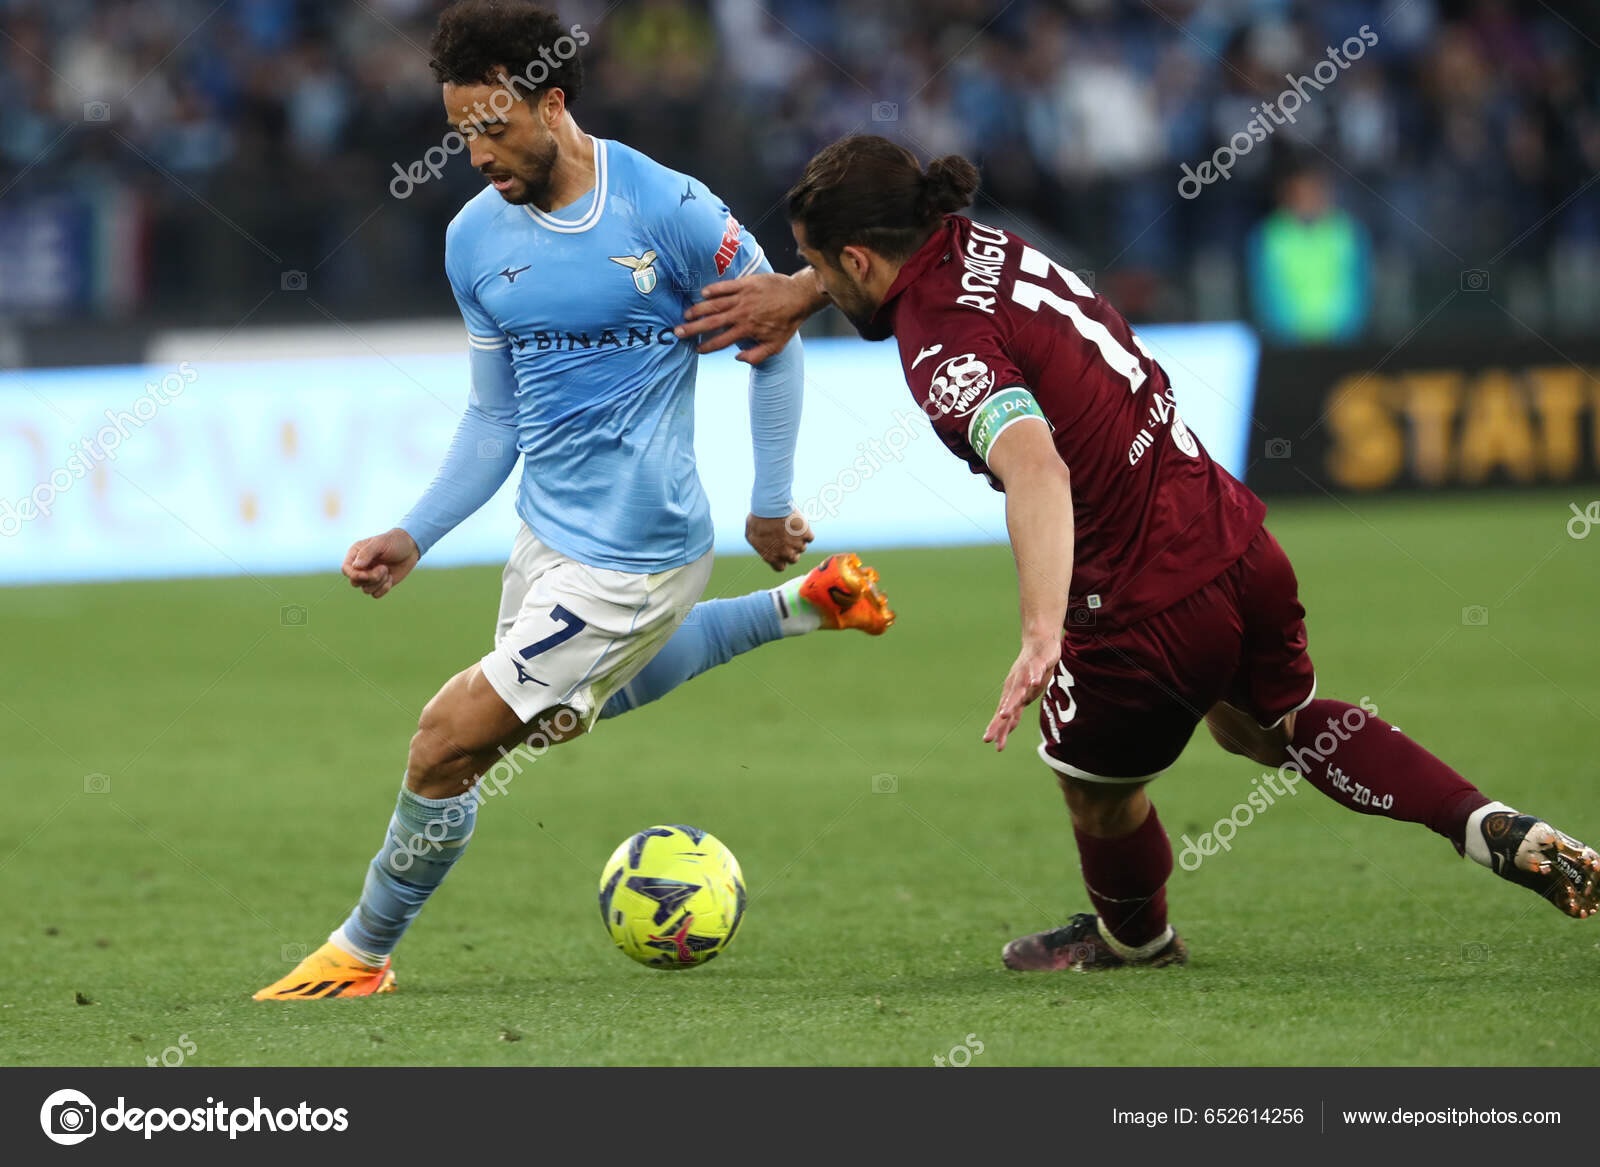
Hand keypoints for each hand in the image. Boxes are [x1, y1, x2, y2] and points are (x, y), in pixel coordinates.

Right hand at [342, 528, 420, 598]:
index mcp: (356, 554)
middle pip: (355, 582)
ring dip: (379, 582)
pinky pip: (375, 594)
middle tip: (384, 568)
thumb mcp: (380, 543)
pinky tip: (391, 578)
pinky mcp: (379, 584)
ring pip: (365, 590)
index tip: (366, 574)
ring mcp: (370, 576)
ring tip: (387, 570)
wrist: (411, 548)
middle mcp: (360, 567)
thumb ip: (367, 553)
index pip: (346, 569)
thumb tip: (355, 566)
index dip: (354, 575)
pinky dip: (384, 589)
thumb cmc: (394, 542)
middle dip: (370, 578)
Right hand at [674, 272, 817, 363]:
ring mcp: (743, 297)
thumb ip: (756, 355)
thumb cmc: (787, 322)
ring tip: (686, 314)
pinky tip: (703, 293)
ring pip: (715, 304)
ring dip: (699, 309)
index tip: (697, 350)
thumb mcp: (775, 346)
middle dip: (694, 329)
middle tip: (679, 332)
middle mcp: (742, 314)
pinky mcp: (746, 283)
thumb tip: (737, 358)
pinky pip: (726, 286)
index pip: (722, 341)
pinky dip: (714, 289)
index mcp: (747, 329)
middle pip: (712, 322)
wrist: (798, 297)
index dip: (707, 347)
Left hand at [746, 510, 812, 570]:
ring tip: (791, 529)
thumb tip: (762, 546)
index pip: (780, 567)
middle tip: (787, 539)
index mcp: (772, 557)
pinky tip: (798, 525)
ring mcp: (797, 545)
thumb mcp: (751, 535)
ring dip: (798, 540)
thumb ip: (759, 545)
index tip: (780, 551)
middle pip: (794, 559)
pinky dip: (805, 532)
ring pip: (802, 548)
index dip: (781, 559)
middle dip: (791, 551)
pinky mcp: (806, 534)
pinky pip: (810, 537)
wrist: (770, 507)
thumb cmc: (758, 519)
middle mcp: (786, 554)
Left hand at [983, 633, 1061, 751]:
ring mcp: (1026, 674)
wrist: (1039, 642)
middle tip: (990, 737)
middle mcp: (1016, 685)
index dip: (1000, 729)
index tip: (992, 744)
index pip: (1006, 715)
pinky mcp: (1038, 663)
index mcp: (1014, 694)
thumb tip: (1009, 725)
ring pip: (1018, 690)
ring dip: (1012, 702)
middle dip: (999, 722)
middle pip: (1007, 706)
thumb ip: (1018, 707)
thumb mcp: (1026, 693)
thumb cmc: (1032, 670)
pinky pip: (1036, 670)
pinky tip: (1034, 682)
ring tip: (1004, 715)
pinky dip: (1035, 676)